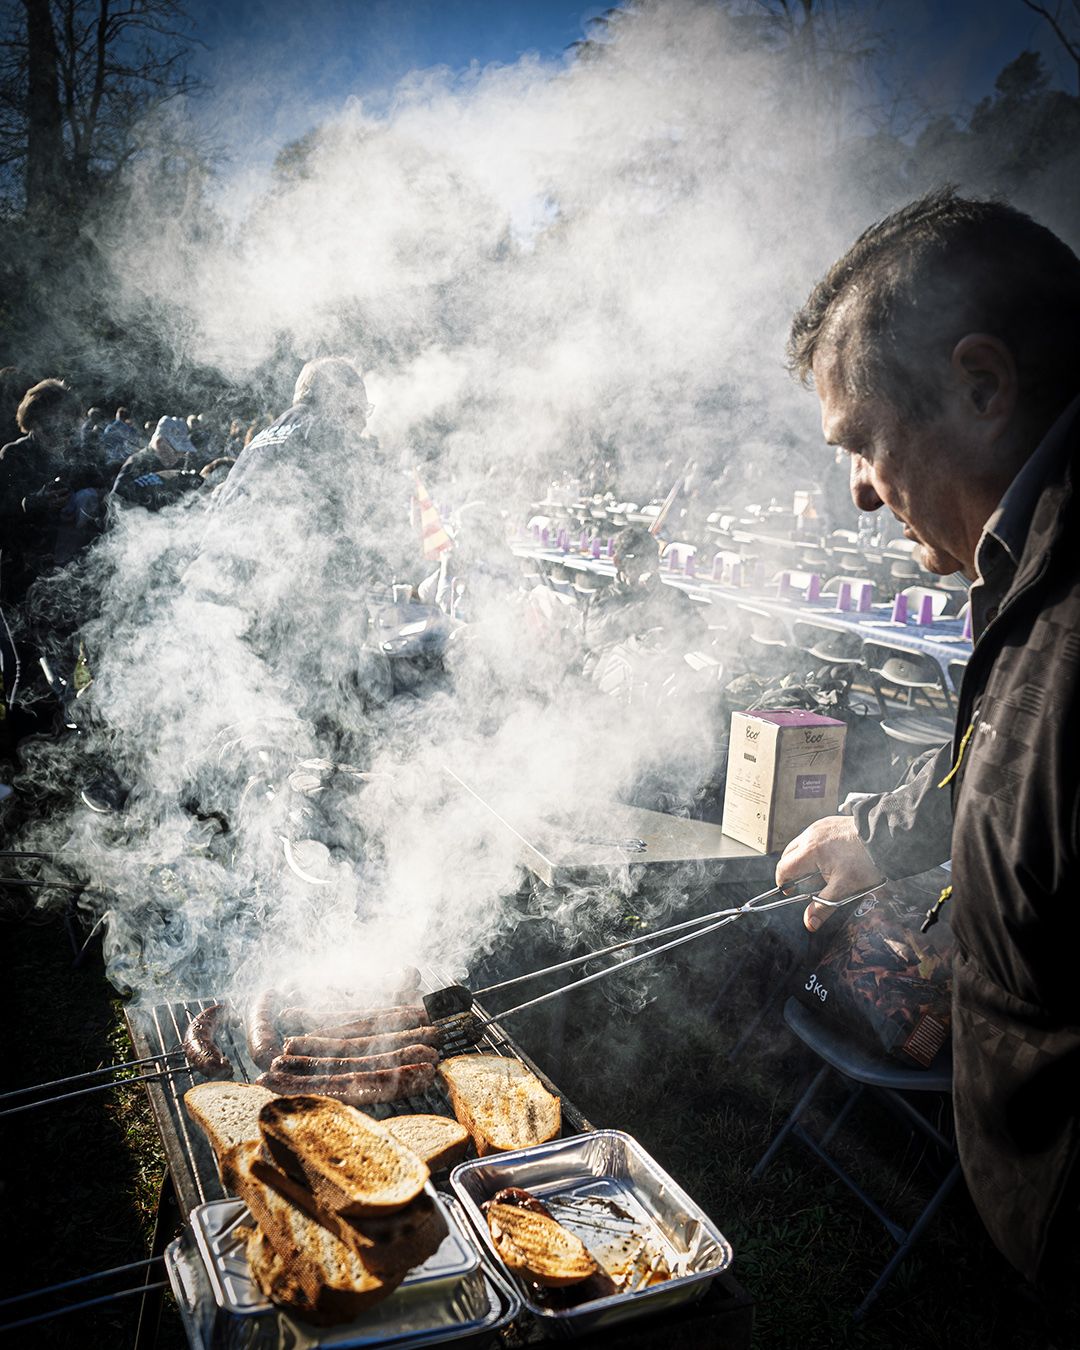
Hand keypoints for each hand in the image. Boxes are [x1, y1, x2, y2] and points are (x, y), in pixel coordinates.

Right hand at [775, 815, 882, 932]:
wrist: (883, 837)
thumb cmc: (864, 862)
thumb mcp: (844, 889)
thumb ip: (823, 906)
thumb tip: (809, 923)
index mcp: (809, 851)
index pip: (784, 868)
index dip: (784, 882)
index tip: (791, 892)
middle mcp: (810, 835)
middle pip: (788, 855)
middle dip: (791, 871)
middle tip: (803, 884)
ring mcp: (819, 826)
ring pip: (799, 845)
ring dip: (802, 859)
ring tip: (819, 871)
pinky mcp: (828, 822)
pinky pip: (812, 837)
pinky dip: (814, 848)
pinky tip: (829, 858)